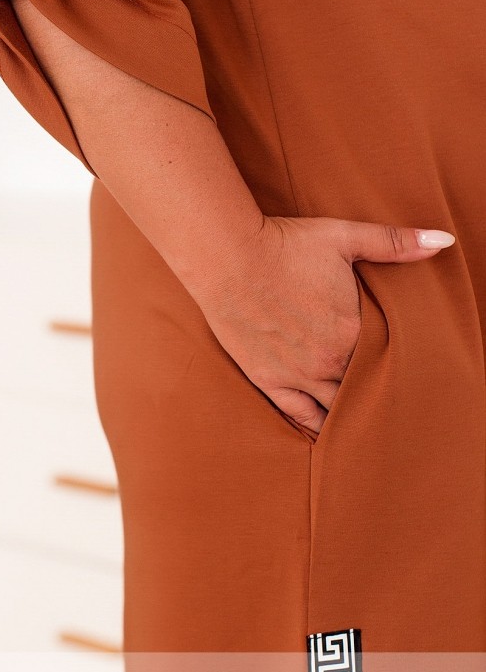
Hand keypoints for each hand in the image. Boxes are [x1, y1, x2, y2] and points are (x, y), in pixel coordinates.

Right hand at [192, 215, 455, 433]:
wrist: (227, 256)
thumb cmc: (286, 244)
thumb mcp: (344, 237)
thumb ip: (396, 243)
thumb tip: (444, 240)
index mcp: (354, 330)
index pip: (389, 361)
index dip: (401, 367)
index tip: (412, 372)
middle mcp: (328, 360)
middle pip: (365, 388)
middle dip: (378, 394)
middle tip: (396, 405)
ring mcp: (296, 374)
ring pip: (336, 408)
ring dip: (352, 415)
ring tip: (368, 425)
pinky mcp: (268, 378)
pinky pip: (299, 413)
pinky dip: (317, 426)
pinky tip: (329, 434)